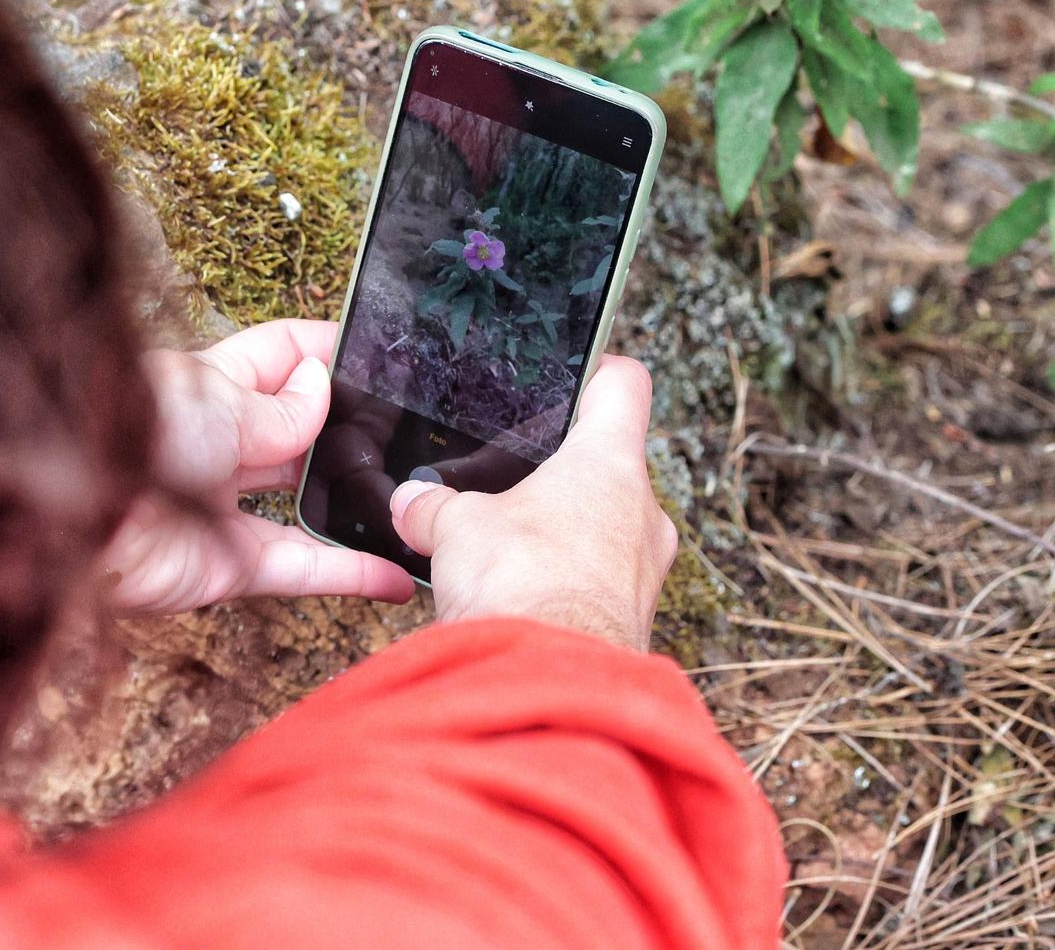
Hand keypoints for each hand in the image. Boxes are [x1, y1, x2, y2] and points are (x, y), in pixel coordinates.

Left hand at [103, 319, 416, 614]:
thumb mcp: (218, 398)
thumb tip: (321, 392)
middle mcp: (218, 445)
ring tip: (408, 497)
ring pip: (304, 503)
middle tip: (403, 429)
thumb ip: (281, 407)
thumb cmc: (127, 433)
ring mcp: (224, 507)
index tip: (373, 352)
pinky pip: (303, 568)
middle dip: (343, 429)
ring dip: (352, 501)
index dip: (321, 352)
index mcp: (208, 387)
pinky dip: (351, 573)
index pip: (276, 356)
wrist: (73, 516)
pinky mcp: (228, 565)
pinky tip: (397, 573)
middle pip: (295, 432)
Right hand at [386, 356, 675, 647]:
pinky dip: (565, 584)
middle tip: (515, 480)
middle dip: (562, 473)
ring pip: (607, 530)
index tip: (577, 374)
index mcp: (610, 461)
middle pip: (612, 465)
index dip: (598, 371)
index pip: (623, 385)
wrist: (547, 684)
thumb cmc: (521, 585)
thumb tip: (410, 502)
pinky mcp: (632, 621)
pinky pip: (600, 585)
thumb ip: (432, 505)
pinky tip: (519, 597)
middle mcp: (644, 512)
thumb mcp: (454, 526)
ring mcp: (644, 571)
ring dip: (564, 534)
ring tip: (508, 549)